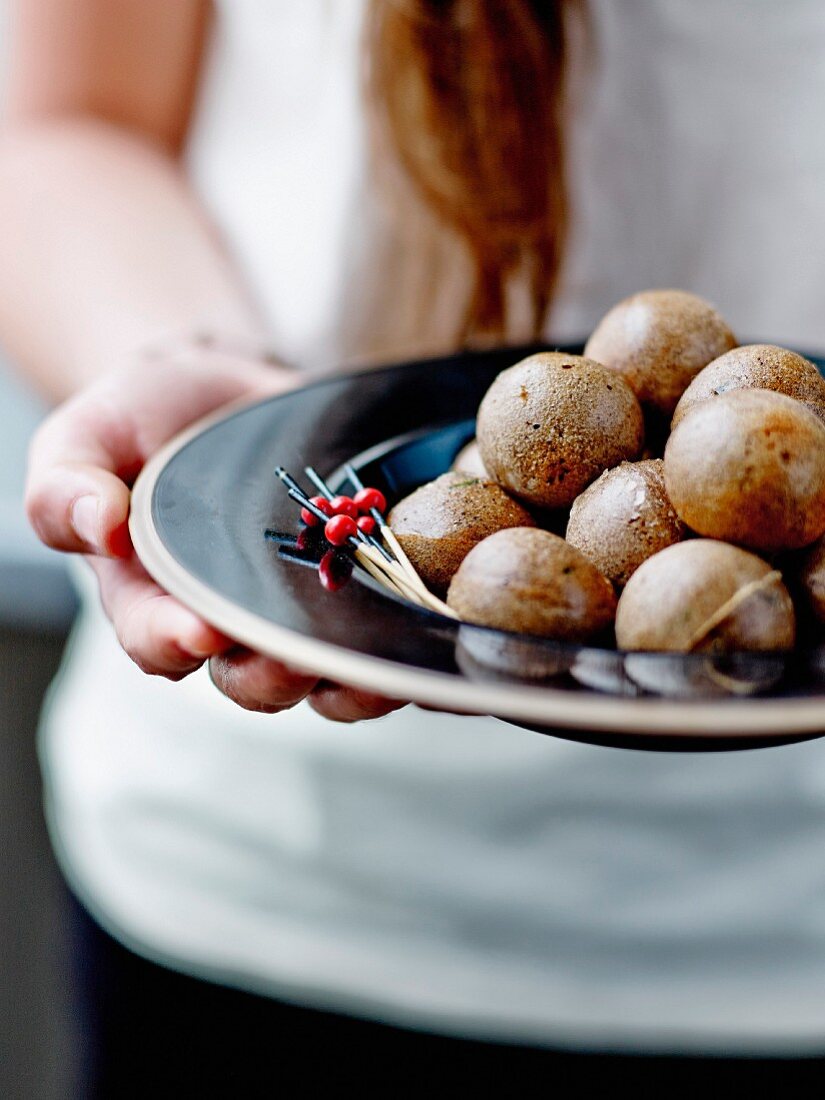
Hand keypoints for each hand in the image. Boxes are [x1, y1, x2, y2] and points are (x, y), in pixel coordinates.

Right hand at [25, 340, 404, 721]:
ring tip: (380, 665)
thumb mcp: (82, 441)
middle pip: (253, 679)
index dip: (175, 644)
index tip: (199, 629)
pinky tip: (432, 627)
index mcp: (154, 602)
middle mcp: (231, 621)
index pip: (157, 642)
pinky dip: (410, 638)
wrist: (217, 394)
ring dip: (355, 681)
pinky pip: (384, 630)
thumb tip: (97, 522)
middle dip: (276, 677)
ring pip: (328, 673)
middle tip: (298, 658)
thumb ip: (67, 486)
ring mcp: (299, 608)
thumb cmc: (137, 425)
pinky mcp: (357, 582)